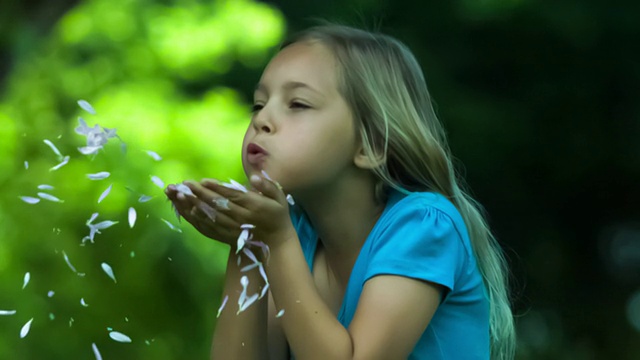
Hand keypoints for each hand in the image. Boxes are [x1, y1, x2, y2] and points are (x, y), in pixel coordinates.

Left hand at [166, 174, 294, 250]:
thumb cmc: (277, 215)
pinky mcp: (226, 236)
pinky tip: (188, 211)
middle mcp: (241, 218)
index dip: (217, 188)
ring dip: (194, 205)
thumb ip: (267, 186)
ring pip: (210, 216)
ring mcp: (232, 229)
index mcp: (253, 206)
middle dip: (200, 194)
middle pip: (218, 205)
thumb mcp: (279, 197)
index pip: (232, 196)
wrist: (275, 242)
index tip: (203, 181)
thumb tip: (254, 178)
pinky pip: (209, 228)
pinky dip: (198, 220)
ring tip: (179, 195)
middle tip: (185, 184)